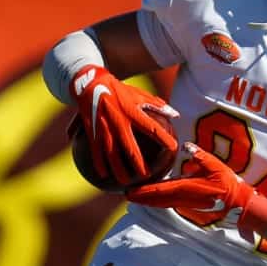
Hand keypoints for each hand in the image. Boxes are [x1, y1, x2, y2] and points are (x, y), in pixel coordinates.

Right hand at [70, 65, 178, 183]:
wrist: (90, 83)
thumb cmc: (120, 90)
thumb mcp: (139, 94)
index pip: (151, 127)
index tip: (173, 148)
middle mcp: (118, 122)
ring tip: (126, 182)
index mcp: (132, 112)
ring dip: (118, 169)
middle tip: (147, 176)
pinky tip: (103, 175)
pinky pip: (95, 151)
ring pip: (111, 154)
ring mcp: (104, 128)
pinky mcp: (92, 131)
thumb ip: (157, 105)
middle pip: (130, 148)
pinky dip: (99, 164)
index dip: (163, 137)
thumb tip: (176, 115)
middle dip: (138, 164)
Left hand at [126, 142, 266, 231]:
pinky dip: (158, 202)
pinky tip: (153, 199)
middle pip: (157, 200)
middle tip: (126, 195)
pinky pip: (169, 204)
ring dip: (148, 201)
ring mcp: (186, 206)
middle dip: (141, 198)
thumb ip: (200, 157)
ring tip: (135, 197)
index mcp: (188, 188)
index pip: (161, 190)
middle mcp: (184, 200)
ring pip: (162, 204)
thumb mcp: (216, 166)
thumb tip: (186, 147)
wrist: (239, 205)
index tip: (130, 191)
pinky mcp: (189, 208)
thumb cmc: (229, 185)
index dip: (144, 191)